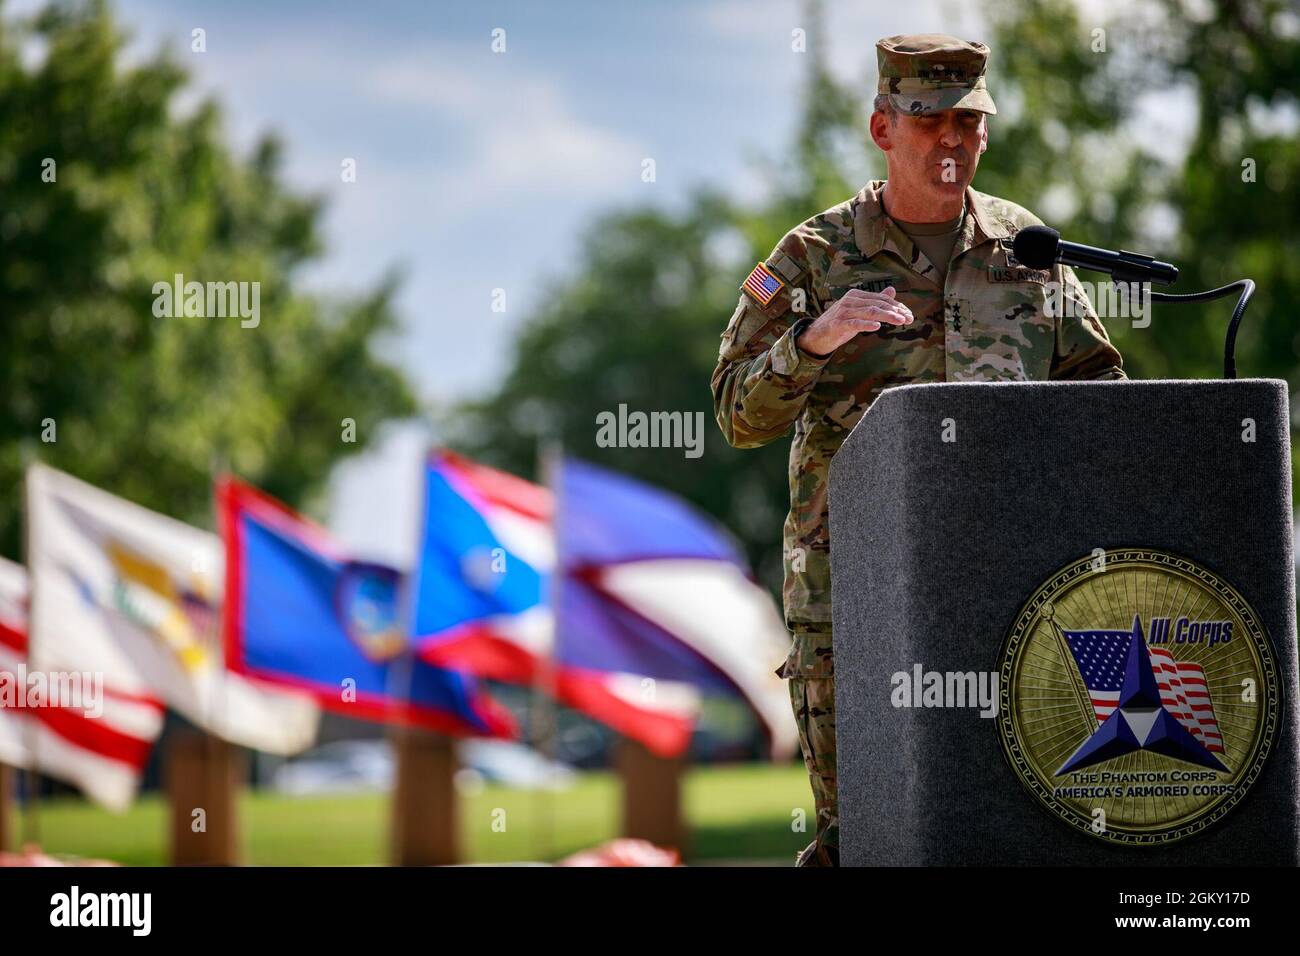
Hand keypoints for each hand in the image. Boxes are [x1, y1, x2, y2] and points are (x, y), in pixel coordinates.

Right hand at [795, 287, 912, 356]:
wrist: (817, 335)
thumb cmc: (839, 323)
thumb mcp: (858, 311)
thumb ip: (874, 301)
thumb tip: (892, 291)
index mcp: (856, 295)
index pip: (881, 299)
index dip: (897, 306)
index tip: (909, 314)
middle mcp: (850, 300)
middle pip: (878, 304)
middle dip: (896, 311)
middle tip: (909, 319)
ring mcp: (844, 312)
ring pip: (870, 312)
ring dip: (887, 316)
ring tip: (900, 321)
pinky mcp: (838, 324)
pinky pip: (855, 324)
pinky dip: (867, 324)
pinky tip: (878, 326)